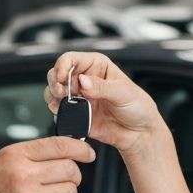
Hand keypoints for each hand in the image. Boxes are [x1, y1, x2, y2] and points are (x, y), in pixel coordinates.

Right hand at [46, 51, 161, 153]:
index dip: (62, 66)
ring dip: (53, 96)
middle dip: (55, 82)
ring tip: (62, 103)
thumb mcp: (123, 92)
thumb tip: (83, 81)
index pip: (71, 59)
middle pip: (58, 74)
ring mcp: (79, 96)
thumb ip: (101, 86)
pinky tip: (63, 112)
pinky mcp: (76, 113)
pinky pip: (58, 109)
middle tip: (61, 92)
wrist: (139, 133)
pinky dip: (56, 110)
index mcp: (96, 65)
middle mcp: (85, 79)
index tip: (62, 77)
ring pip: (54, 91)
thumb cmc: (138, 106)